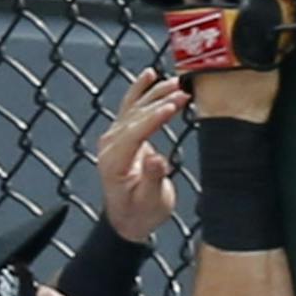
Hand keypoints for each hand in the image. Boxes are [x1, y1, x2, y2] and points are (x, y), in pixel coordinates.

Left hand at [95, 71, 184, 243]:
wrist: (127, 220)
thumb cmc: (140, 214)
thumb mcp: (151, 202)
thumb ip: (153, 180)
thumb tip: (157, 160)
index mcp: (114, 162)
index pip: (135, 132)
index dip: (155, 117)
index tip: (174, 105)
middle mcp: (110, 146)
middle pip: (136, 115)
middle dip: (160, 102)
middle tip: (184, 92)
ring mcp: (113, 138)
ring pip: (134, 107)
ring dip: (155, 93)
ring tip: (177, 83)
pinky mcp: (120, 134)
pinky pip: (129, 107)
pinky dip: (140, 90)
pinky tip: (149, 75)